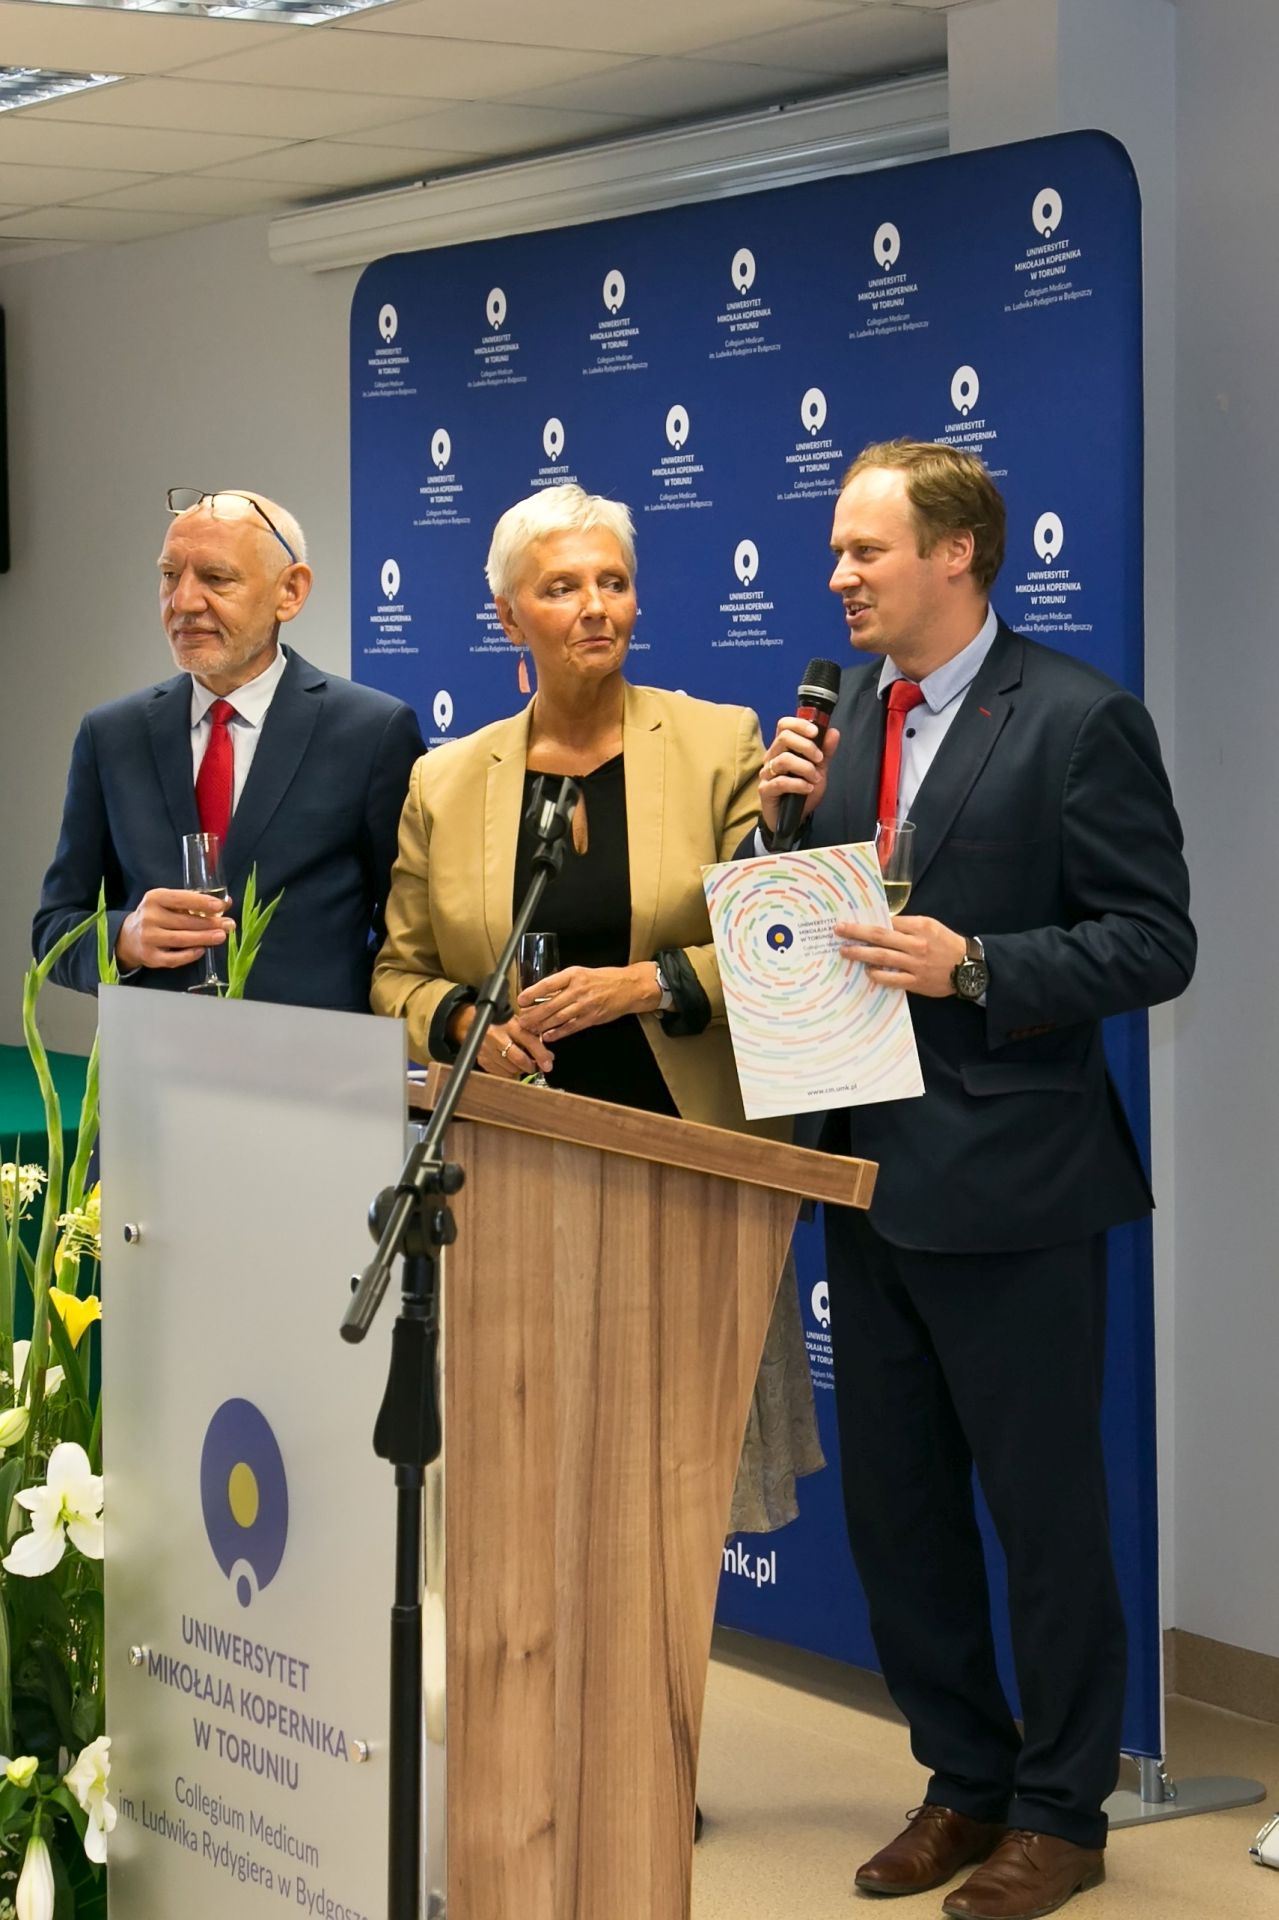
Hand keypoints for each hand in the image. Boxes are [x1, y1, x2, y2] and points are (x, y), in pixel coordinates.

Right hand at [116, 887, 233, 971]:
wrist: (129, 937)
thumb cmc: (157, 916)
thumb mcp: (171, 903)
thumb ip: (196, 902)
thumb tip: (226, 902)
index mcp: (155, 898)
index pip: (181, 899)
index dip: (202, 902)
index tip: (220, 906)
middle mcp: (149, 917)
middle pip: (184, 921)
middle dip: (210, 923)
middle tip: (229, 925)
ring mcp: (148, 938)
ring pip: (181, 939)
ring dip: (204, 938)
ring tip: (221, 936)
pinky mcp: (150, 956)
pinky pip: (173, 958)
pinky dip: (189, 955)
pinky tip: (202, 950)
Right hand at [449, 1004, 553, 1078]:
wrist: (474, 1022)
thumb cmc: (500, 1022)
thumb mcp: (518, 1024)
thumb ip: (532, 1038)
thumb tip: (548, 1057)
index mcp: (509, 1025)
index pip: (529, 1042)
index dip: (541, 1055)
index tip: (548, 1065)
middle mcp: (497, 1037)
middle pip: (519, 1059)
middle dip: (531, 1066)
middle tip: (536, 1066)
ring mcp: (488, 1049)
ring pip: (510, 1069)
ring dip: (520, 1069)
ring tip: (521, 1063)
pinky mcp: (482, 1059)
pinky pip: (500, 1073)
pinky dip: (508, 1072)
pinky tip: (510, 1065)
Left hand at [516, 962, 659, 1040]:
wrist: (628, 988)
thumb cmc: (604, 979)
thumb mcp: (581, 973)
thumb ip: (563, 983)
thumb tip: (542, 992)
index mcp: (574, 975)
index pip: (548, 984)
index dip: (532, 992)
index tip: (521, 999)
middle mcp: (578, 990)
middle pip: (551, 1004)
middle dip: (533, 1014)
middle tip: (521, 1020)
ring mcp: (585, 1005)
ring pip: (558, 1018)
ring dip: (542, 1025)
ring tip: (530, 1029)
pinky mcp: (591, 1018)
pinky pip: (571, 1027)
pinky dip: (558, 1033)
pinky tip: (548, 1036)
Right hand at [760, 719, 840, 831]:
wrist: (794, 818)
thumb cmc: (803, 791)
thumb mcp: (819, 769)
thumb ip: (826, 751)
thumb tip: (833, 732)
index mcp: (783, 748)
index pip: (784, 725)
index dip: (799, 724)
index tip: (815, 733)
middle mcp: (772, 757)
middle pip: (784, 738)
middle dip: (807, 746)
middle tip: (820, 759)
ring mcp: (767, 773)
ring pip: (784, 760)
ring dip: (805, 768)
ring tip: (815, 778)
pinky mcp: (765, 790)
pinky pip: (780, 782)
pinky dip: (799, 784)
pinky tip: (808, 788)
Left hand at [835, 915, 966, 997]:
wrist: (969, 968)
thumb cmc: (947, 944)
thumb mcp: (930, 926)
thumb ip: (908, 925)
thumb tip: (883, 925)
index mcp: (920, 926)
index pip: (889, 922)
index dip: (868, 921)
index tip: (852, 920)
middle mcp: (916, 944)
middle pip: (880, 936)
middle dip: (856, 932)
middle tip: (839, 930)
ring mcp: (915, 964)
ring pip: (881, 957)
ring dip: (860, 954)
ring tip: (845, 951)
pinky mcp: (916, 982)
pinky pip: (891, 979)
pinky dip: (877, 975)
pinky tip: (867, 971)